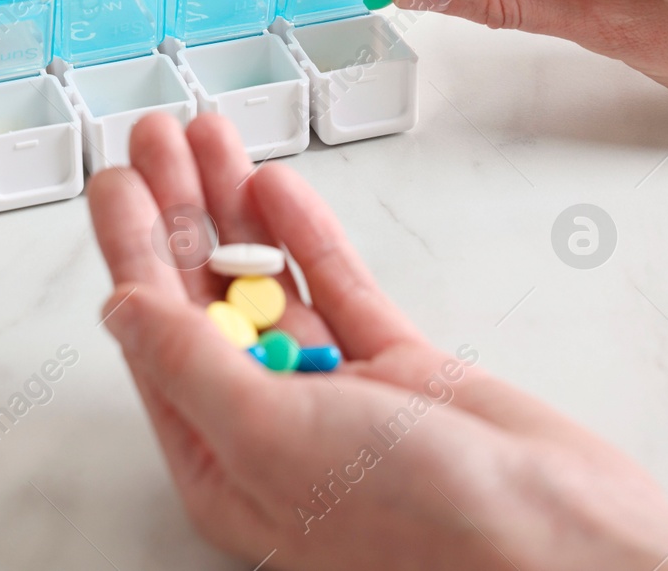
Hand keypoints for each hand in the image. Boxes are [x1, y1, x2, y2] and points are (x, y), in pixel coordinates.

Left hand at [89, 112, 667, 570]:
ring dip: (236, 207)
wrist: (553, 536)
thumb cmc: (418, 522)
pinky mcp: (401, 366)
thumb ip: (193, 367)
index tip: (114, 185)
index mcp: (225, 465)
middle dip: (180, 214)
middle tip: (153, 139)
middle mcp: (274, 425)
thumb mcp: (273, 439)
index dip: (132, 253)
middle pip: (208, 299)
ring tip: (208, 135)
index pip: (158, 339)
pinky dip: (305, 233)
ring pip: (271, 280)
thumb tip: (122, 310)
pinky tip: (276, 185)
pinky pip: (337, 285)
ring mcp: (340, 391)